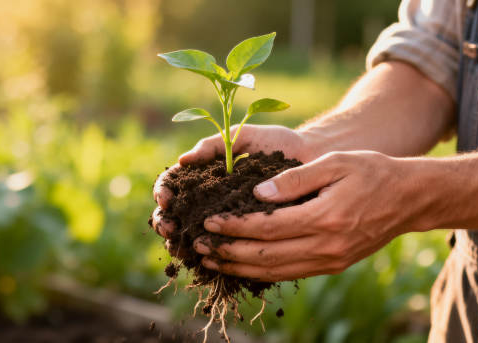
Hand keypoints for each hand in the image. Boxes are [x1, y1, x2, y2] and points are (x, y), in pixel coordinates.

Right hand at [151, 124, 316, 248]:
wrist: (312, 160)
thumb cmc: (276, 143)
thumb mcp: (243, 137)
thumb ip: (214, 144)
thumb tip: (183, 161)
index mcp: (204, 175)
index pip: (172, 185)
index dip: (164, 192)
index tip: (166, 199)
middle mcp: (211, 200)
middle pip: (176, 215)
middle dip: (167, 223)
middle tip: (170, 228)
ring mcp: (228, 221)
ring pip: (195, 237)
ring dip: (183, 245)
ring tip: (183, 247)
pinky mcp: (248, 238)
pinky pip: (226, 252)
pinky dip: (215, 258)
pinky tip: (209, 261)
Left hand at [191, 151, 432, 281]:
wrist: (409, 198)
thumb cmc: (371, 171)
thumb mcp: (334, 163)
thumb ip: (295, 178)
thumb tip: (258, 193)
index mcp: (324, 217)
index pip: (266, 227)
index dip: (234, 227)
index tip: (209, 222)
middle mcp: (326, 246)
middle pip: (266, 256)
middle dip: (228, 253)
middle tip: (199, 247)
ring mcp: (331, 260)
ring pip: (276, 271)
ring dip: (240, 269)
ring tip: (212, 263)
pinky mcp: (333, 265)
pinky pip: (292, 273)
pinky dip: (264, 273)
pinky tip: (244, 267)